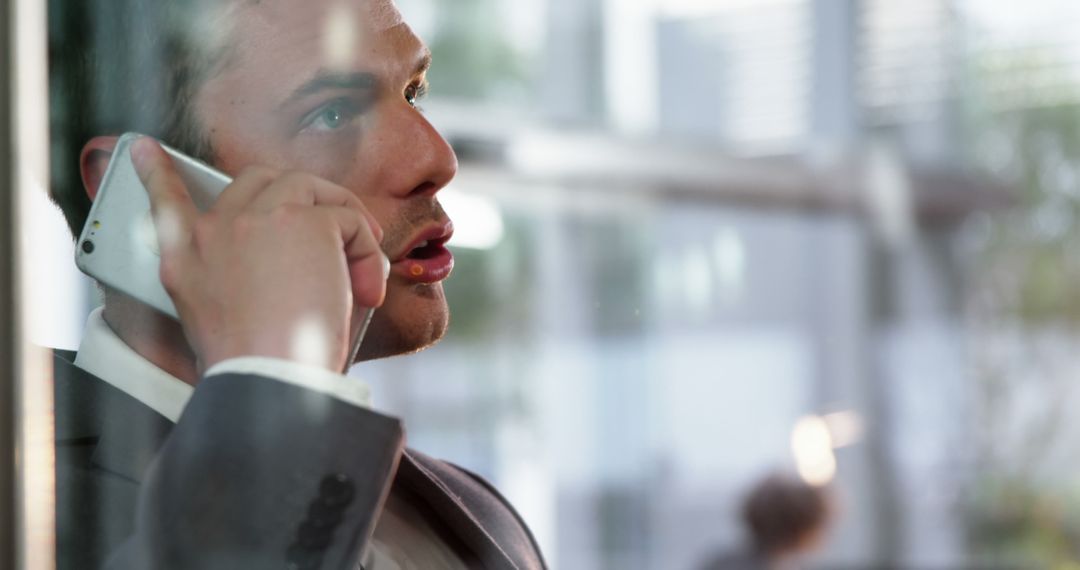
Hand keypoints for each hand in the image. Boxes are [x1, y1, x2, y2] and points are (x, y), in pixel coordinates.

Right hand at [130, 137, 387, 372]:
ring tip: (359, 271)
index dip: (157, 174)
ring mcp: (258, 219)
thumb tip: (287, 265)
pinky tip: (365, 290)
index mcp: (186, 259)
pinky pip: (348, 220)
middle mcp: (215, 231)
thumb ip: (234, 282)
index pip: (167, 203)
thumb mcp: (217, 322)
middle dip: (305, 197)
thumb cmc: (258, 364)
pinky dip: (366, 254)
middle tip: (338, 232)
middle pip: (261, 180)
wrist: (272, 379)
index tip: (147, 149)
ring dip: (345, 223)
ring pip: (310, 190)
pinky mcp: (304, 222)